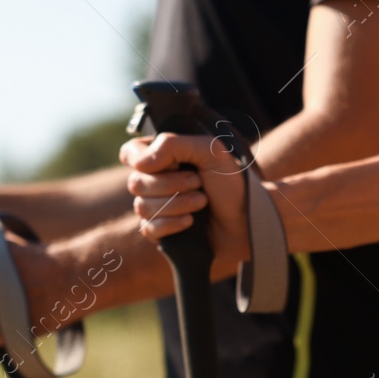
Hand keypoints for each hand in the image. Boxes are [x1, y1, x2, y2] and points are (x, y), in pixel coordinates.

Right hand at [122, 132, 250, 263]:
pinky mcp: (161, 232)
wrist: (248, 220)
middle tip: (199, 183)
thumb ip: (173, 144)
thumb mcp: (210, 151)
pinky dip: (171, 224)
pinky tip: (191, 223)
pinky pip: (148, 229)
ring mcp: (157, 208)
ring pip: (142, 207)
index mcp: (163, 158)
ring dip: (176, 204)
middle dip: (170, 184)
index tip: (169, 163)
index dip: (141, 159)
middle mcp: (155, 181)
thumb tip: (141, 163)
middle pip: (135, 182)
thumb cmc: (232, 183)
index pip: (130, 154)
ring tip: (202, 202)